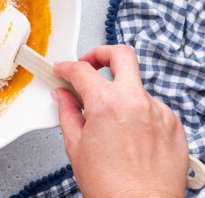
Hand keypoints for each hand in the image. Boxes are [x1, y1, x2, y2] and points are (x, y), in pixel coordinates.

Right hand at [52, 45, 187, 197]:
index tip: (63, 71)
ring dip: (121, 92)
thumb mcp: (75, 145)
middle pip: (122, 55)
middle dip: (101, 53)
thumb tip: (63, 96)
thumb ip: (67, 112)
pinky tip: (130, 132)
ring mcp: (159, 112)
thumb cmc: (111, 186)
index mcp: (107, 103)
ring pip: (137, 85)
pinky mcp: (174, 125)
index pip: (82, 70)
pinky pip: (153, 107)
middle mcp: (136, 101)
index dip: (67, 67)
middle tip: (90, 63)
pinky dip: (138, 112)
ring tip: (111, 116)